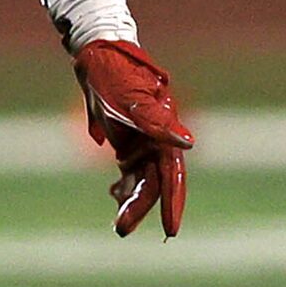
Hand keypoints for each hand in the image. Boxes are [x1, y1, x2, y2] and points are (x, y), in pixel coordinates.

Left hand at [73, 39, 191, 237]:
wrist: (98, 55)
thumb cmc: (115, 75)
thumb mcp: (131, 99)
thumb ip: (157, 122)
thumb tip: (188, 144)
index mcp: (165, 132)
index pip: (171, 175)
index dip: (172, 203)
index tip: (170, 230)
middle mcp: (159, 140)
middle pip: (154, 182)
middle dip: (142, 207)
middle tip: (122, 230)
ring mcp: (144, 141)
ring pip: (142, 179)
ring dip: (131, 200)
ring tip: (119, 224)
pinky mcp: (129, 140)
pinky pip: (130, 170)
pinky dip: (123, 185)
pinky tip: (113, 196)